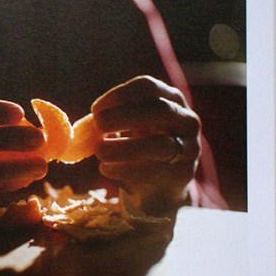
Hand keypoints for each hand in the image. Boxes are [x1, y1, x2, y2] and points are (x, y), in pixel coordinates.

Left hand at [91, 75, 199, 214]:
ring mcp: (191, 148)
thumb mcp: (126, 129)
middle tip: (97, 125)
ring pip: (161, 144)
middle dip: (124, 116)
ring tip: (99, 151)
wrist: (158, 188)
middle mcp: (187, 120)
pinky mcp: (184, 175)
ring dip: (123, 147)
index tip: (95, 109)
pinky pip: (155, 171)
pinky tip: (106, 169)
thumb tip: (84, 125)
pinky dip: (125, 170)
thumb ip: (110, 121)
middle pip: (159, 110)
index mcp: (170, 99)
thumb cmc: (137, 151)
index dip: (119, 94)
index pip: (148, 86)